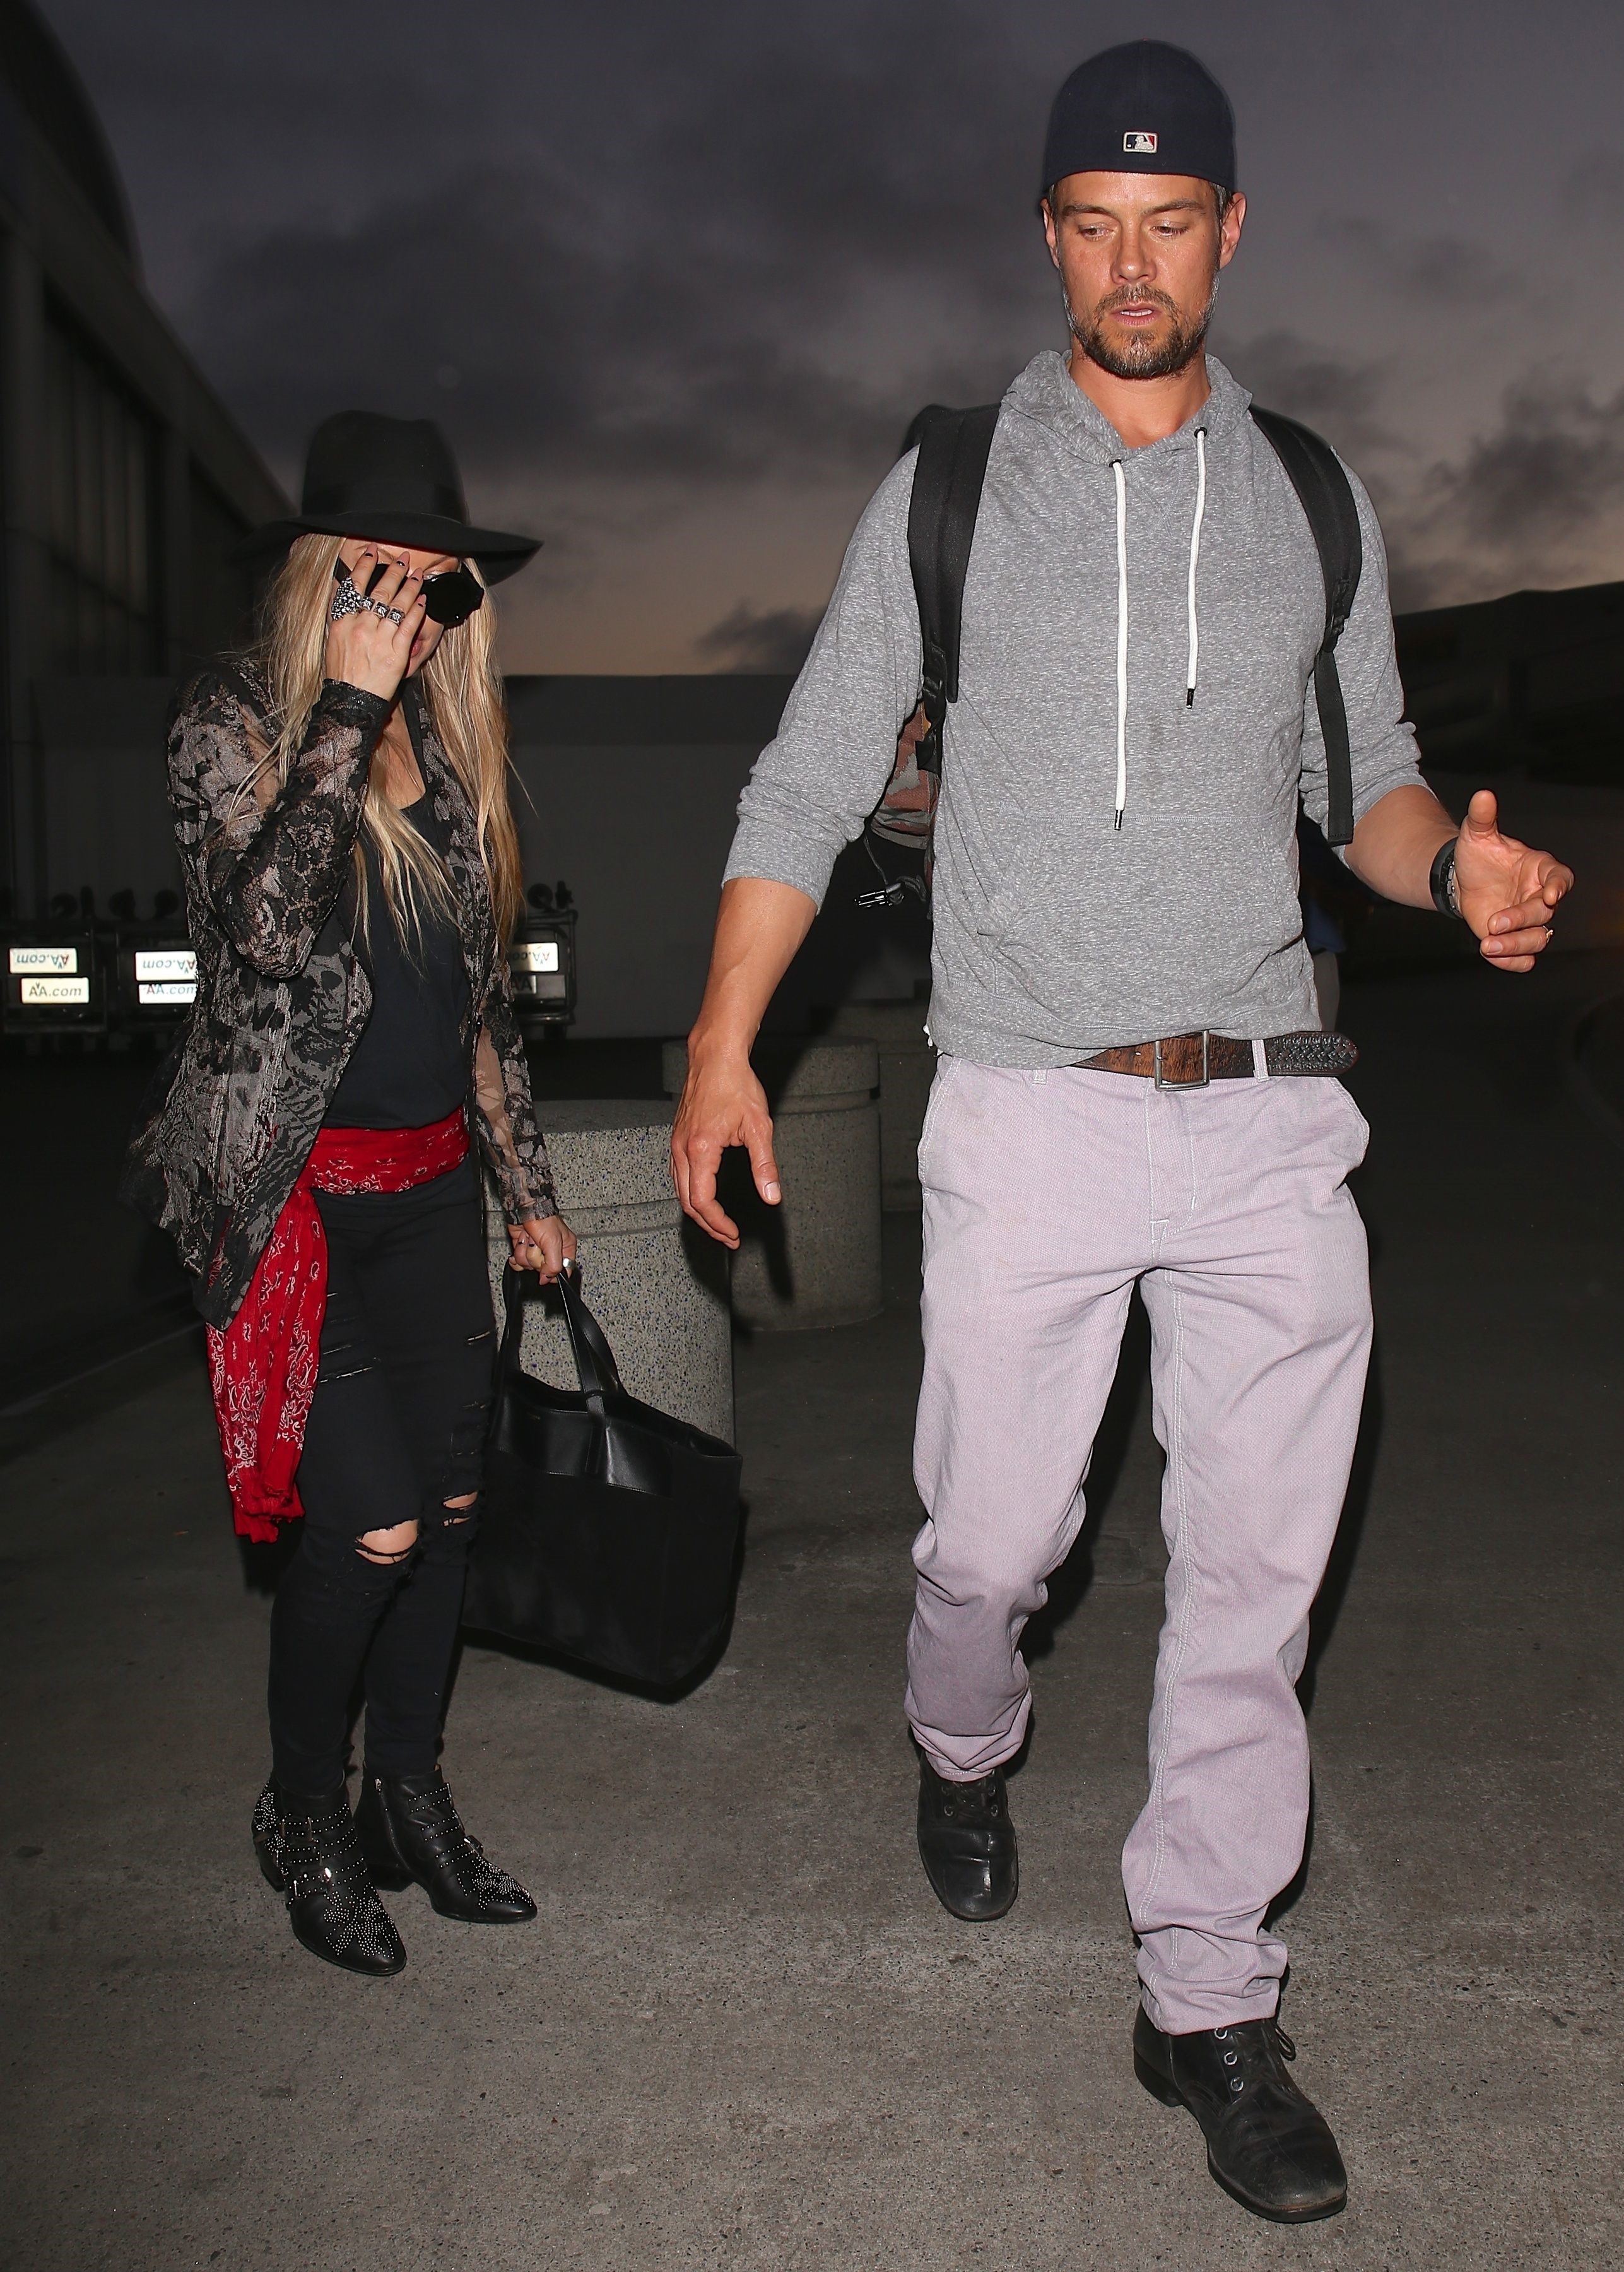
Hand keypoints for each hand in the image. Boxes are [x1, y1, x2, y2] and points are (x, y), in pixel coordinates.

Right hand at [324, 544, 427, 703]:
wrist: (349, 702)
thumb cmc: (341, 674)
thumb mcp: (333, 641)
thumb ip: (343, 617)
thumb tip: (348, 596)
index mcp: (343, 622)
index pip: (354, 586)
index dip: (365, 565)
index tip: (373, 551)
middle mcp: (360, 626)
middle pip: (379, 591)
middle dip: (393, 571)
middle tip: (403, 558)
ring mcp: (379, 639)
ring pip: (397, 605)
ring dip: (409, 586)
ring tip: (417, 574)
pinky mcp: (396, 653)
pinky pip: (409, 626)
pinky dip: (416, 610)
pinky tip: (422, 599)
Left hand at [508, 1213, 576, 1282]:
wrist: (524, 1208)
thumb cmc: (543, 1218)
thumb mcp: (553, 1243)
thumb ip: (554, 1265)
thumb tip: (547, 1279)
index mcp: (565, 1249)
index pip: (563, 1271)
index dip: (553, 1272)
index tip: (546, 1267)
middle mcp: (551, 1251)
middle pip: (543, 1270)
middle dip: (536, 1257)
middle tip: (537, 1244)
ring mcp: (536, 1251)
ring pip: (528, 1266)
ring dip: (525, 1252)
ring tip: (529, 1239)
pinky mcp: (524, 1249)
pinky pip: (519, 1263)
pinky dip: (517, 1255)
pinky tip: (521, 1244)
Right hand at [671, 1045, 780, 1248]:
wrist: (715, 1057)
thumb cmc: (736, 1085)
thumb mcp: (758, 1127)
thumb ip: (765, 1165)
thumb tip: (772, 1196)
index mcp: (701, 1150)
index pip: (703, 1202)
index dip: (718, 1223)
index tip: (733, 1234)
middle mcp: (682, 1149)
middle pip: (687, 1202)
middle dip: (708, 1225)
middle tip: (728, 1237)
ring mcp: (676, 1143)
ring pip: (679, 1190)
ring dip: (698, 1211)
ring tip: (718, 1223)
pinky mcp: (677, 1137)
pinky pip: (677, 1175)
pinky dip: (689, 1193)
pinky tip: (703, 1196)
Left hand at [1453, 789, 1574, 972]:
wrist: (1462, 880)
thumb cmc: (1479, 856)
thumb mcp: (1477, 834)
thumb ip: (1483, 817)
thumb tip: (1482, 794)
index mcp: (1540, 869)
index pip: (1560, 878)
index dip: (1559, 887)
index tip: (1550, 895)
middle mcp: (1539, 897)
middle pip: (1544, 915)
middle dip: (1521, 920)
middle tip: (1494, 923)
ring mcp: (1528, 921)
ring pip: (1536, 940)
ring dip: (1515, 946)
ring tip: (1487, 946)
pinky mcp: (1514, 939)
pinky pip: (1524, 958)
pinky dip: (1512, 962)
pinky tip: (1493, 956)